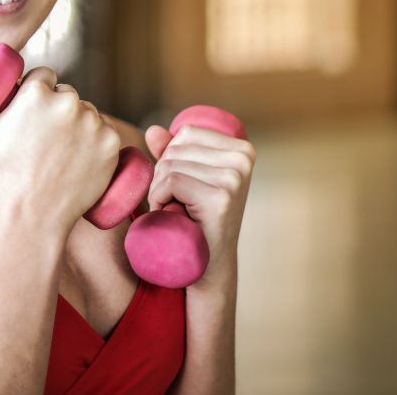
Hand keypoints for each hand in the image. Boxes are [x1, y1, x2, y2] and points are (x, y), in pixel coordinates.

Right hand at [0, 66, 120, 229]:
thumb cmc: (5, 172)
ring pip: (88, 113)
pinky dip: (98, 142)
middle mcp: (67, 101)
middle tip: (50, 138)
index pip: (45, 74)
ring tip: (63, 154)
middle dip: (60, 109)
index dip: (41, 89)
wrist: (33, 212)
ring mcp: (92, 122)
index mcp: (35, 93)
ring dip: (81, 125)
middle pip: (68, 94)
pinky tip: (82, 159)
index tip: (39, 107)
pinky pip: (106, 132)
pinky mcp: (111, 141)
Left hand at [144, 122, 254, 290]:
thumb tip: (153, 129)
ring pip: (170, 165)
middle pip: (176, 149)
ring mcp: (234, 178)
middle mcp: (243, 159)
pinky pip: (171, 182)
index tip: (182, 187)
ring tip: (176, 210)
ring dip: (160, 190)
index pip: (187, 133)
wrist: (209, 266)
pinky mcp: (220, 198)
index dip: (172, 157)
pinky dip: (159, 199)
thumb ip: (172, 151)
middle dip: (163, 175)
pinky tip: (171, 215)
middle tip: (177, 203)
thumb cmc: (196, 220)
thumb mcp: (188, 178)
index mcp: (242, 149)